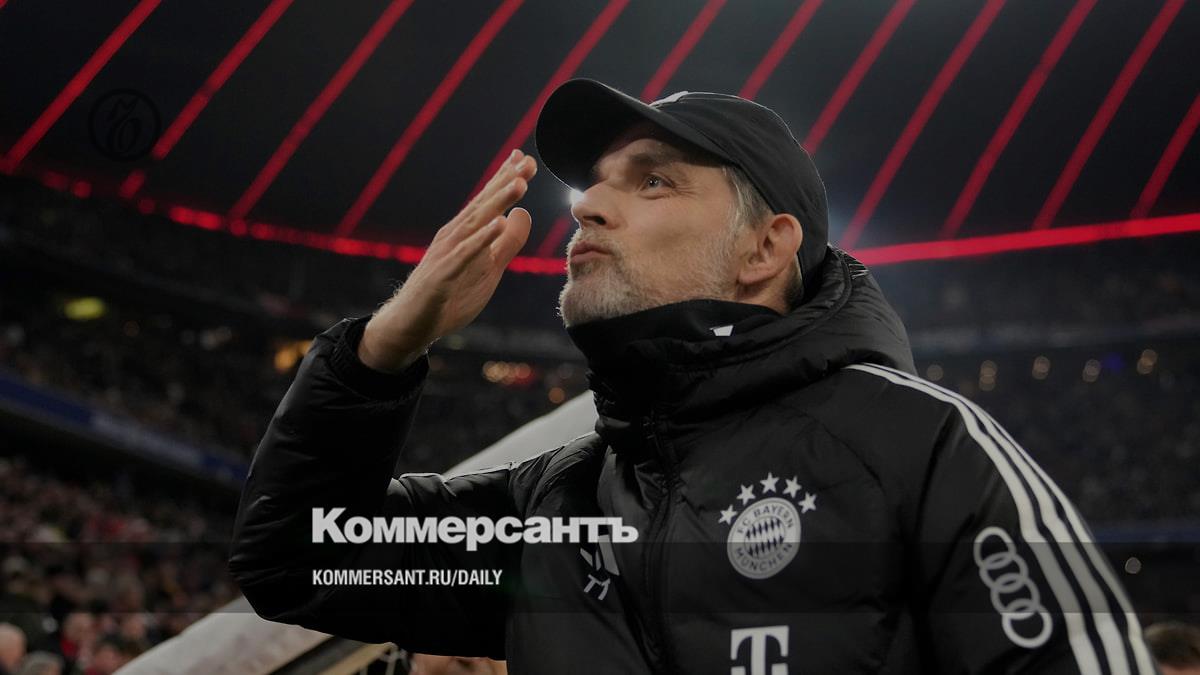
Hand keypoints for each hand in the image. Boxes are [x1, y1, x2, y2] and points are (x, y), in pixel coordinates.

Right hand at [358, 149, 536, 371]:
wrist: (411, 325)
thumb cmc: (449, 295)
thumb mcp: (489, 269)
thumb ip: (507, 243)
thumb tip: (522, 214)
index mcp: (465, 234)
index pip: (487, 203)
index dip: (505, 180)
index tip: (525, 158)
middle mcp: (454, 237)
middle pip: (483, 206)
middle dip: (504, 182)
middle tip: (527, 161)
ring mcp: (447, 254)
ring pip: (475, 224)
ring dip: (497, 203)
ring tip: (519, 184)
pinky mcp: (443, 276)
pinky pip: (465, 255)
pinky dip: (481, 239)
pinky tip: (498, 224)